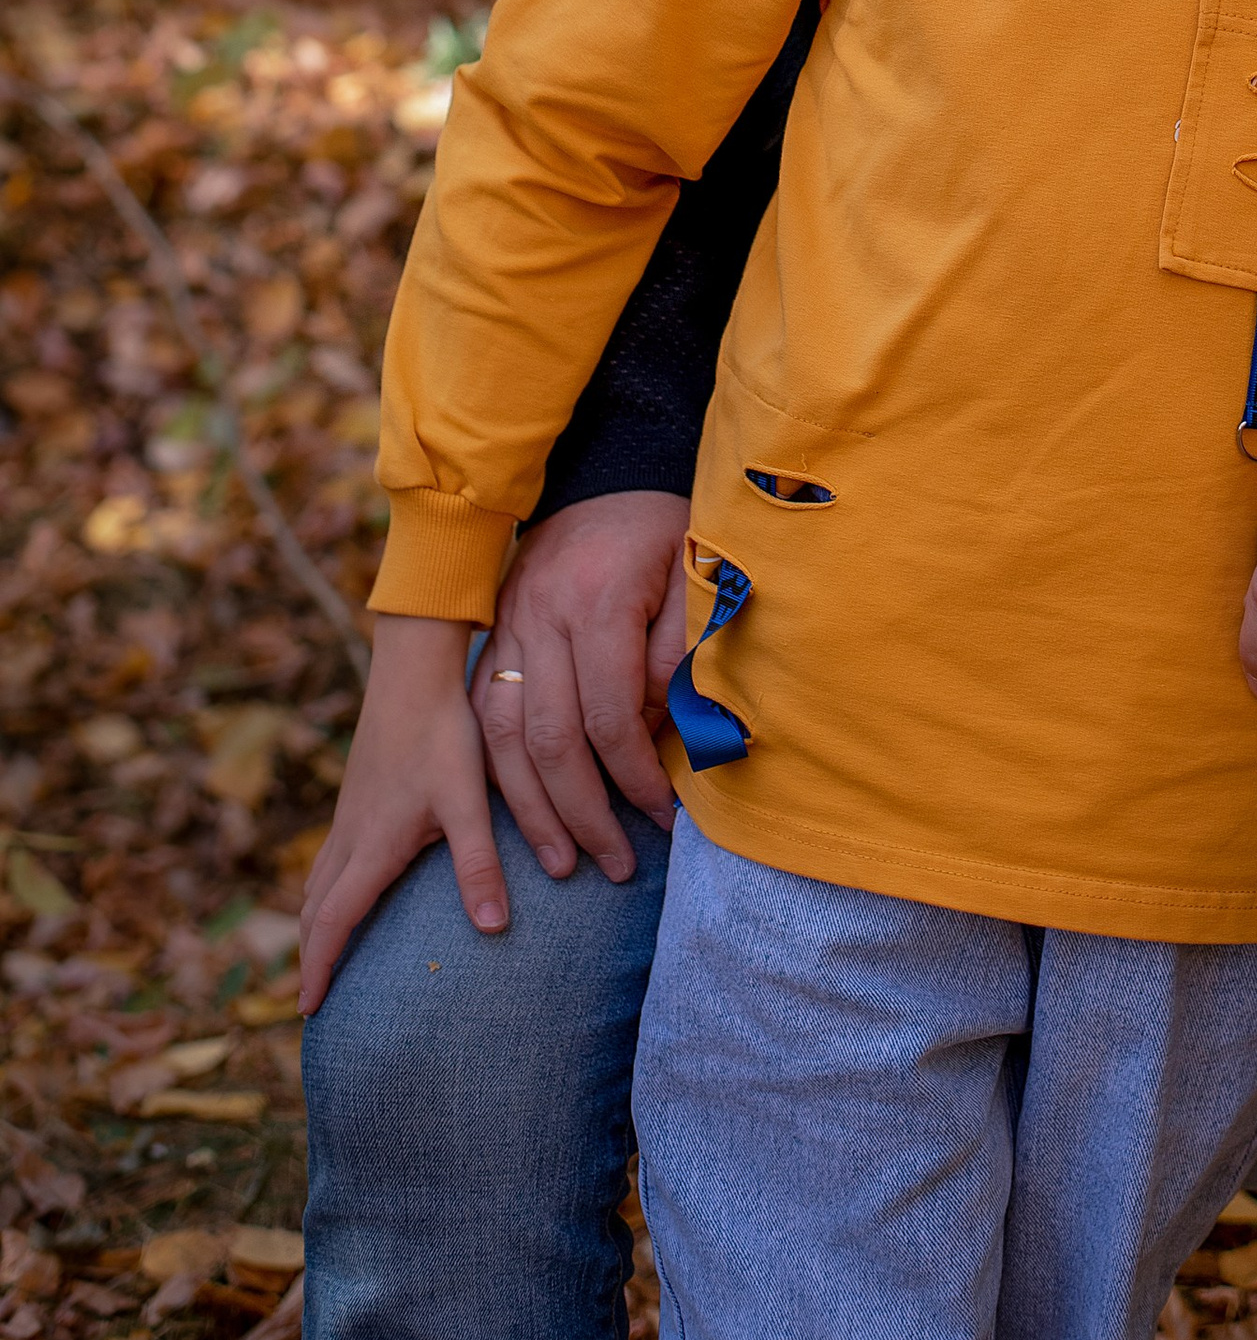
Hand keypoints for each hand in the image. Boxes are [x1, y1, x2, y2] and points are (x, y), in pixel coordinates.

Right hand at [298, 617, 495, 1013]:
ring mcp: (349, 814)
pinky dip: (324, 889)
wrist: (414, 671)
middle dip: (310, 956)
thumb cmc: (443, 734)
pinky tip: (344, 886)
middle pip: (316, 910)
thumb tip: (494, 928)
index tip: (308, 1010)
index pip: (334, 924)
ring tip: (320, 953)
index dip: (319, 969)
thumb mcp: (467, 801)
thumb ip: (479, 863)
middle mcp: (350, 836)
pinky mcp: (357, 794)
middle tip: (309, 1000)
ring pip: (317, 882)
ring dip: (315, 922)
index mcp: (371, 848)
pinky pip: (328, 857)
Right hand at [473, 489, 690, 884]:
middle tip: (617, 864)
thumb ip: (681, 654)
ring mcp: (507, 626)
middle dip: (583, 812)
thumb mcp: (692, 577)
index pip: (610, 716)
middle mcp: (540, 616)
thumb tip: (667, 736)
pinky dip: (496, 773)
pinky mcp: (492, 634)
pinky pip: (480, 716)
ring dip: (531, 809)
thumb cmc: (663, 533)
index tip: (663, 816)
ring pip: (500, 738)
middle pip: (549, 738)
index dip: (636, 776)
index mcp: (597, 601)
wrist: (605, 475)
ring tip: (565, 861)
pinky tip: (519, 814)